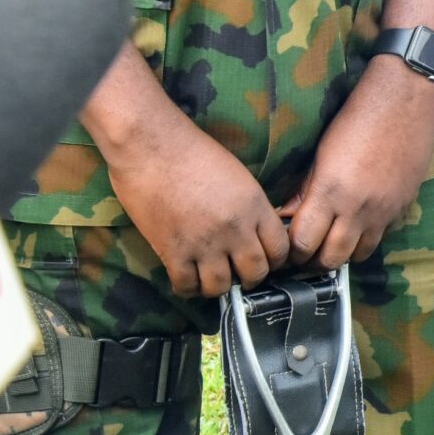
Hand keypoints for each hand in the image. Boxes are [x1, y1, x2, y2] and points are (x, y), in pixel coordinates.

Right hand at [108, 119, 289, 296]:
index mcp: (254, 206)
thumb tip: (255, 232)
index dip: (275, 259)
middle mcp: (234, 229)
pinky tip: (187, 276)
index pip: (280, 248)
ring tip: (212, 276)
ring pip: (221, 287)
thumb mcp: (239, 176)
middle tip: (240, 273)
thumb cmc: (194, 153)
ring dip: (218, 286)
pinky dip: (187, 287)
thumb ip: (251, 207)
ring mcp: (204, 243)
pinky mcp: (172, 252)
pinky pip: (186, 286)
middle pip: (256, 272)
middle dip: (251, 277)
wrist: (153, 147)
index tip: (266, 260)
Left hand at [280, 57, 433, 269]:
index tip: (288, 245)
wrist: (405, 99)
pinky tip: (359, 222)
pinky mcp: (402, 207)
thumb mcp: (321, 153)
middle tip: (308, 249)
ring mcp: (383, 210)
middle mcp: (358, 207)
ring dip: (343, 252)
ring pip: (358, 256)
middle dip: (314, 260)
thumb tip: (286, 215)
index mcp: (330, 191)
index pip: (303, 244)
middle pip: (330, 260)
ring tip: (334, 239)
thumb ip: (304, 190)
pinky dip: (366, 237)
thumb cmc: (359, 117)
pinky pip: (380, 237)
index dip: (292, 250)